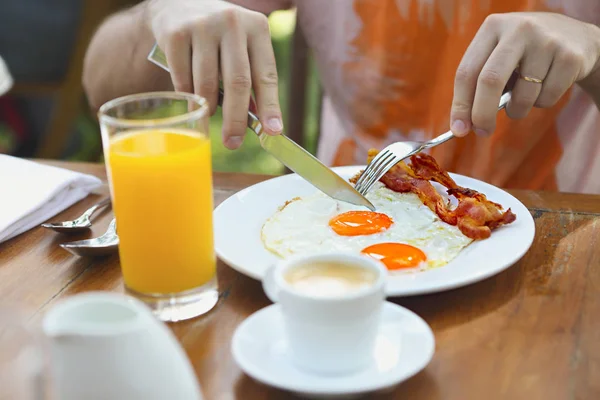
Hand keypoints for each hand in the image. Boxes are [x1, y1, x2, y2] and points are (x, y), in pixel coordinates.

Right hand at [147, 0, 282, 148]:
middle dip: (236, 119)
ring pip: (207, 84)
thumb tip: (263, 124)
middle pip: (238, 82)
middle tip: (233, 143)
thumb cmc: (220, 37)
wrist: (179, 5)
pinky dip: (188, 96)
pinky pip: (183, 80)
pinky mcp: (176, 34)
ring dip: (208, 109)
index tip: (273, 131)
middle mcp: (232, 23)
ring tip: (209, 117)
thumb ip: (251, 80)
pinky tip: (190, 98)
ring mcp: (203, 26)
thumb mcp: (242, 48)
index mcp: (257, 28)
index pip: (266, 75)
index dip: (271, 106)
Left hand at [450, 12, 599, 136]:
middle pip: (490, 80)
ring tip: (523, 97)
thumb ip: (479, 84)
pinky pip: (547, 98)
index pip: (467, 71)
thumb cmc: (525, 54)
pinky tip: (547, 85)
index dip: (460, 104)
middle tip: (482, 132)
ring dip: (517, 110)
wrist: (577, 38)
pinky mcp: (570, 57)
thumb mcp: (499, 55)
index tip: (458, 129)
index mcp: (493, 27)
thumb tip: (461, 126)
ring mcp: (546, 41)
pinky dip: (542, 103)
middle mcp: (518, 29)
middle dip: (482, 114)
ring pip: (522, 95)